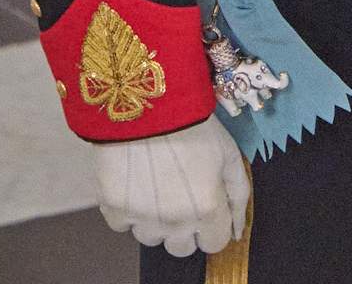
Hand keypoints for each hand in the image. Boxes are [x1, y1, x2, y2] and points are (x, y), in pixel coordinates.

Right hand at [92, 114, 248, 257]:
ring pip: (152, 237)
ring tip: (159, 182)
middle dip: (186, 227)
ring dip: (157, 219)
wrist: (149, 105)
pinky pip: (124, 224)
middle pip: (181, 247)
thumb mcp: (229, 154)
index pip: (214, 243)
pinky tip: (138, 180)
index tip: (210, 207)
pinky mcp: (114, 210)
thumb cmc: (193, 125)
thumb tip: (237, 229)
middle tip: (184, 194)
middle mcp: (173, 222)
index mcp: (206, 209)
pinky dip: (130, 208)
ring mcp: (141, 219)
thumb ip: (237, 195)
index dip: (214, 226)